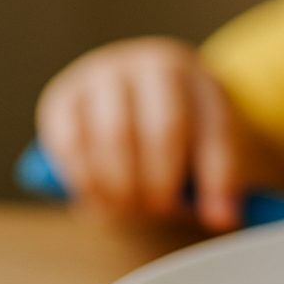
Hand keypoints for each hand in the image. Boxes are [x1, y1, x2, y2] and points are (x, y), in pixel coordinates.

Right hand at [36, 37, 271, 230]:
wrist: (127, 92)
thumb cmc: (176, 124)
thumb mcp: (207, 141)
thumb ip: (218, 178)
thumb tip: (222, 218)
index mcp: (195, 73)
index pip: (215, 127)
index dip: (216, 177)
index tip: (217, 217)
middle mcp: (148, 65)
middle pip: (163, 130)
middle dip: (163, 183)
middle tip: (160, 211)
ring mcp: (101, 75)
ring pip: (115, 137)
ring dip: (123, 187)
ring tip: (130, 209)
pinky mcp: (62, 97)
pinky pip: (72, 143)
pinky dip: (86, 180)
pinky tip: (99, 199)